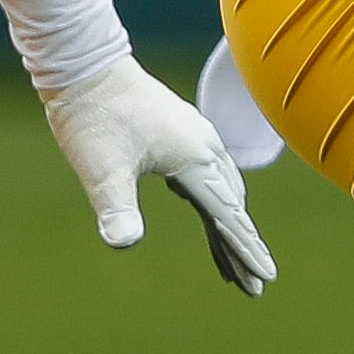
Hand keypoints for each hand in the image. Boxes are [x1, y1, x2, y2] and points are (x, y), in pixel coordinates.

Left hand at [42, 55, 278, 294]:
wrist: (86, 68)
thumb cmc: (93, 119)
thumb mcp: (100, 170)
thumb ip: (116, 208)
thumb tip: (123, 244)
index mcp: (195, 160)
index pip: (228, 216)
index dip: (247, 250)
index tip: (266, 278)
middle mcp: (206, 148)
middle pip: (234, 208)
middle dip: (243, 247)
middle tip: (252, 286)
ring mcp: (199, 138)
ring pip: (227, 191)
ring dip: (231, 226)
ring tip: (233, 261)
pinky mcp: (186, 133)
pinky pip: (214, 177)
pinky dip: (218, 204)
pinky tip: (210, 213)